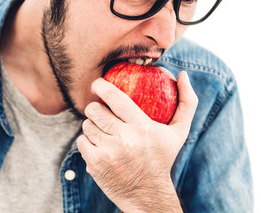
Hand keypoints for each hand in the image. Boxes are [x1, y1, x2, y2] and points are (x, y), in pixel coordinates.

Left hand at [77, 71, 197, 212]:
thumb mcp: (179, 132)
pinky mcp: (95, 164)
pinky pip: (81, 142)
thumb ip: (187, 102)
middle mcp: (124, 139)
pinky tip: (99, 145)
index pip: (115, 98)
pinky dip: (87, 141)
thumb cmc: (162, 158)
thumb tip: (184, 74)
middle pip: (95, 110)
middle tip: (100, 110)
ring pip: (87, 125)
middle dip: (95, 107)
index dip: (101, 86)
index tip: (97, 83)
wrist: (147, 194)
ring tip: (103, 130)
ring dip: (92, 125)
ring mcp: (108, 153)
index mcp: (143, 128)